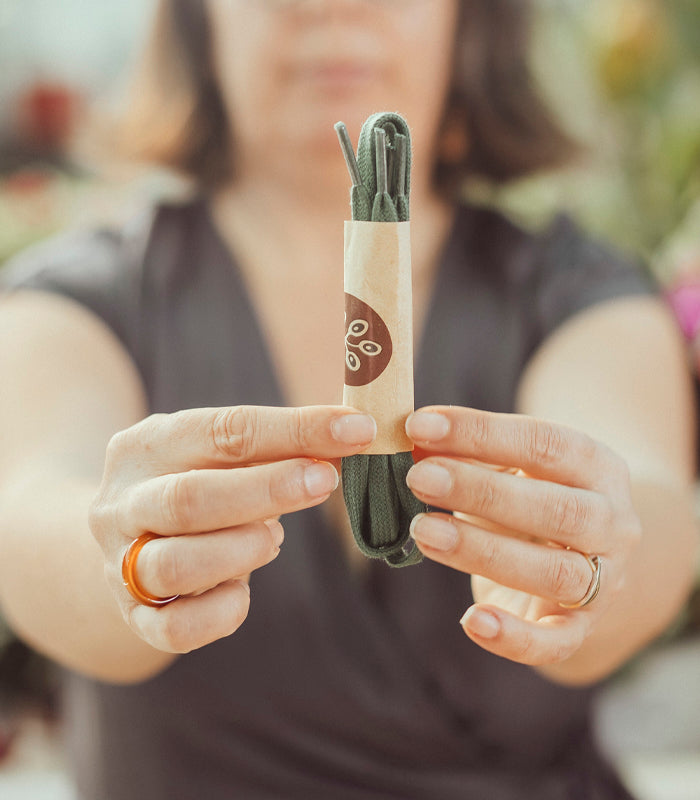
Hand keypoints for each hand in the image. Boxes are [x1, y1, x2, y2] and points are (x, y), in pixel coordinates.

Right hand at [89, 405, 375, 652]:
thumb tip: (351, 437)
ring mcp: (120, 565)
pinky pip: (176, 629)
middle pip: (188, 499)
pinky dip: (223, 610)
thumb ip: (278, 448)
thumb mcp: (221, 455)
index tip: (354, 431)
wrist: (124, 538)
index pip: (223, 431)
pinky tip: (244, 588)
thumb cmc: (196, 484)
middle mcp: (123, 504)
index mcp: (147, 446)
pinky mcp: (135, 618)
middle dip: (268, 490)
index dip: (294, 430)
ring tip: (272, 539)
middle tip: (325, 481)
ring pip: (175, 566)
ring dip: (241, 550)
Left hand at [405, 406, 641, 666]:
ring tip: (423, 531)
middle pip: (555, 508)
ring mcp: (603, 579)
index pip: (544, 443)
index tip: (420, 425)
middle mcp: (611, 521)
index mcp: (596, 466)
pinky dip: (515, 638)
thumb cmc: (532, 496)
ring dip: (483, 552)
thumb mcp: (509, 466)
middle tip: (418, 477)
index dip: (480, 432)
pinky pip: (556, 642)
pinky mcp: (581, 627)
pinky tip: (471, 622)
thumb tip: (414, 440)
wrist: (589, 555)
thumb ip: (469, 453)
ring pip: (554, 572)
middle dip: (480, 492)